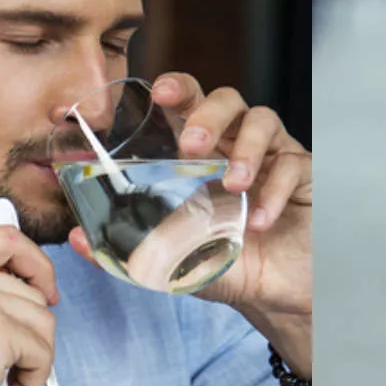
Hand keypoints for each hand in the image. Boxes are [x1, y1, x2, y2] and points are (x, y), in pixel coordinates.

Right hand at [0, 227, 58, 385]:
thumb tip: (42, 285)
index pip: (7, 238)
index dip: (36, 264)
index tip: (45, 293)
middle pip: (33, 291)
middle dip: (32, 335)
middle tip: (7, 365)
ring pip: (44, 322)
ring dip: (33, 361)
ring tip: (0, 383)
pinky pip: (42, 353)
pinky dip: (32, 383)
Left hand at [68, 72, 310, 317]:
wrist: (278, 296)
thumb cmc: (229, 265)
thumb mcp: (176, 260)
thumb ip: (133, 249)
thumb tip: (78, 240)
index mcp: (207, 155)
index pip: (190, 105)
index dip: (177, 90)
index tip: (157, 93)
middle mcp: (240, 146)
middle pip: (227, 100)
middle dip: (208, 115)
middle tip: (192, 146)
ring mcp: (276, 158)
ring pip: (263, 121)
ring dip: (245, 149)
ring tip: (233, 187)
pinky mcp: (308, 177)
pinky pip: (293, 164)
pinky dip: (274, 190)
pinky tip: (259, 220)